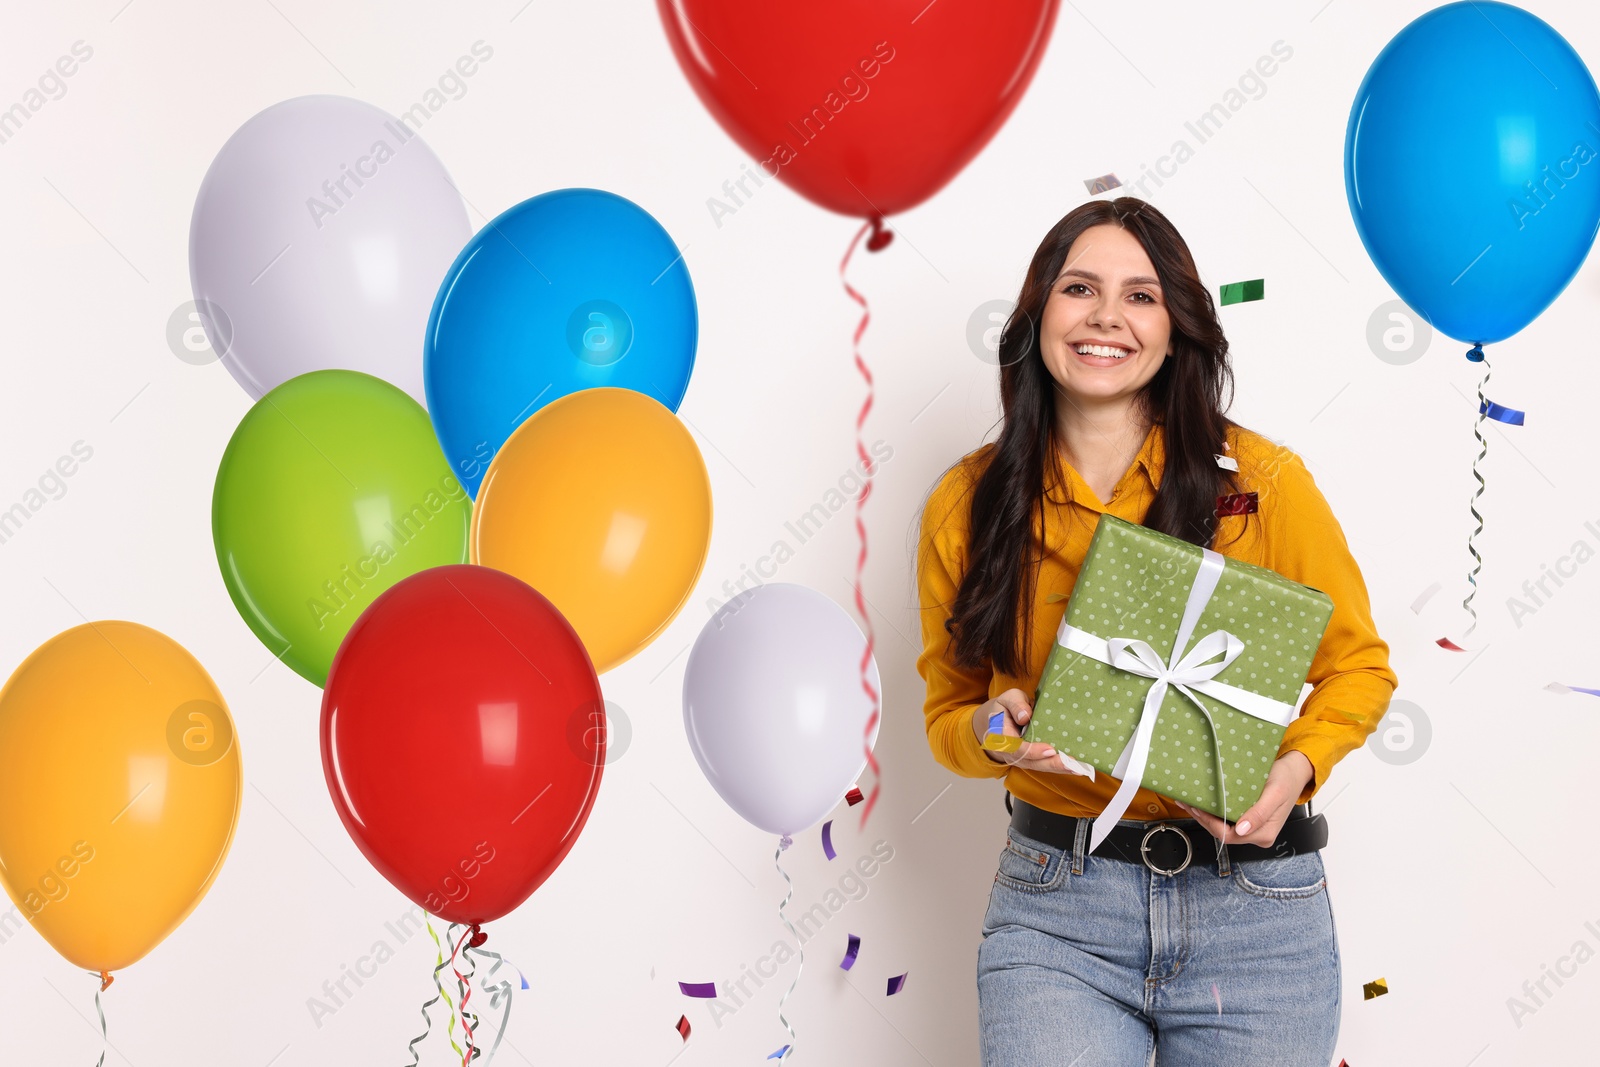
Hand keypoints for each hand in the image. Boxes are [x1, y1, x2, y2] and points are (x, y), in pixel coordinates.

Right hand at [971, 690, 1095, 777]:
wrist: (996, 722)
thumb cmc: (1003, 708)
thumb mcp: (1006, 698)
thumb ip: (1015, 704)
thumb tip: (1025, 716)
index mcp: (999, 736)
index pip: (1015, 748)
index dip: (1032, 751)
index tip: (1049, 750)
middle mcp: (1010, 753)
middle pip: (1030, 762)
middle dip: (1051, 764)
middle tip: (1070, 763)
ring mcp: (1020, 759)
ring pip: (1039, 767)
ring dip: (1059, 768)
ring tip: (1079, 768)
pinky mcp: (1031, 760)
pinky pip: (1044, 765)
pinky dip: (1060, 767)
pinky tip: (1076, 767)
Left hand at [1171, 750, 1312, 846]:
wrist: (1294, 772)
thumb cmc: (1286, 780)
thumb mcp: (1274, 794)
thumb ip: (1259, 814)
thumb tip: (1242, 830)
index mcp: (1264, 834)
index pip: (1230, 836)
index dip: (1210, 824)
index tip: (1198, 808)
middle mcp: (1257, 835)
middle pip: (1223, 834)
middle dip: (1204, 819)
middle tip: (1188, 802)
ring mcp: (1252, 828)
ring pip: (1223, 828)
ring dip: (1206, 816)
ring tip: (1190, 801)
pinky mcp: (1248, 819)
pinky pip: (1227, 820)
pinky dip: (1213, 812)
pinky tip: (1203, 802)